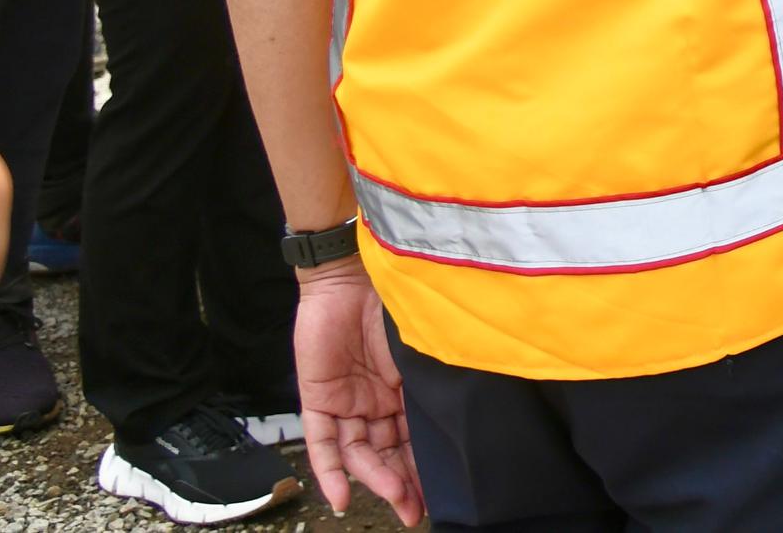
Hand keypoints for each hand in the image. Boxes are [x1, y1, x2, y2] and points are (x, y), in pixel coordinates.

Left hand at [293, 262, 426, 523]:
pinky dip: (330, 471)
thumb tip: (463, 412)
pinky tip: (342, 497)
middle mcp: (375, 402)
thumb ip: (431, 380)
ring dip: (376, 479)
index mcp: (403, 390)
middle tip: (414, 510)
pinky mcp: (319, 398)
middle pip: (387, 453)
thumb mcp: (421, 349)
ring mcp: (347, 402)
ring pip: (360, 453)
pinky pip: (323, 443)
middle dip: (402, 484)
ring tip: (396, 500)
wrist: (354, 273)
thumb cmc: (397, 300)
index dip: (423, 467)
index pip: (412, 439)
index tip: (439, 494)